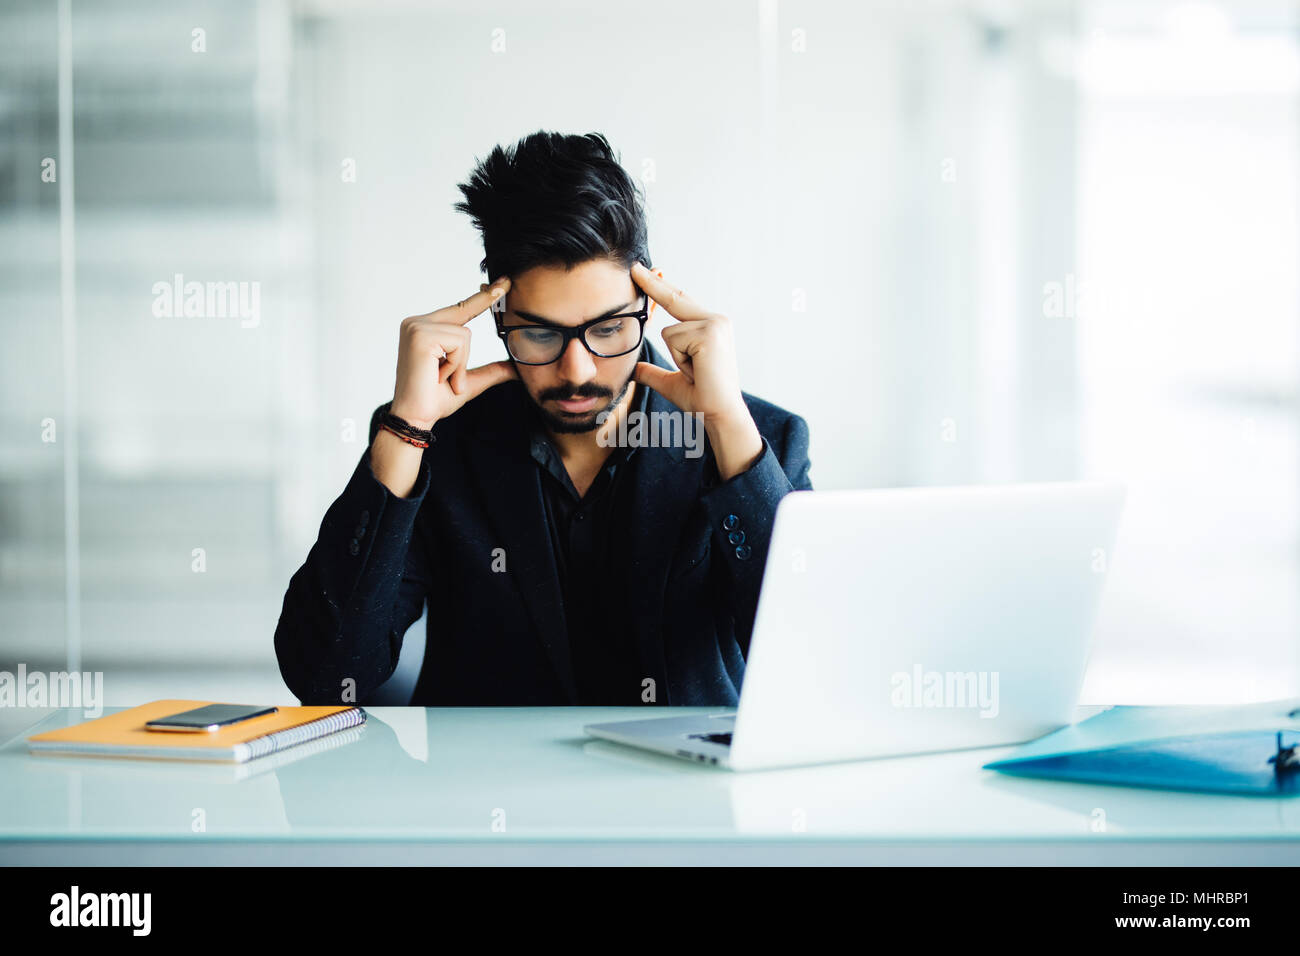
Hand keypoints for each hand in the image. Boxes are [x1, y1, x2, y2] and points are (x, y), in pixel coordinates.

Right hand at [389, 276, 517, 427]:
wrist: (415, 418)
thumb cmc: (436, 399)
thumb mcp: (470, 381)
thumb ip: (491, 370)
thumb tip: (516, 368)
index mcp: (425, 328)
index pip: (460, 308)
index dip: (482, 296)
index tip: (504, 282)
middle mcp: (417, 322)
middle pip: (464, 315)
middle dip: (470, 337)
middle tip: (471, 335)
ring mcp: (417, 326)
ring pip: (465, 334)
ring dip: (460, 363)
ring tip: (442, 378)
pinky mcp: (421, 335)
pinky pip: (459, 342)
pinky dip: (456, 364)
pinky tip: (439, 376)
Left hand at [629, 262, 762, 479]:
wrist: (719, 413)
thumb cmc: (701, 398)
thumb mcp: (671, 381)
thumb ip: (653, 372)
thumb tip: (635, 370)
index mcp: (711, 327)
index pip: (679, 303)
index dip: (659, 288)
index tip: (642, 271)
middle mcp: (716, 320)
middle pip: (675, 299)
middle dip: (653, 285)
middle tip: (632, 265)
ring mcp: (715, 324)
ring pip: (670, 332)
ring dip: (676, 357)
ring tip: (695, 371)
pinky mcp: (710, 333)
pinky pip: (674, 340)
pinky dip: (680, 359)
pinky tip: (698, 369)